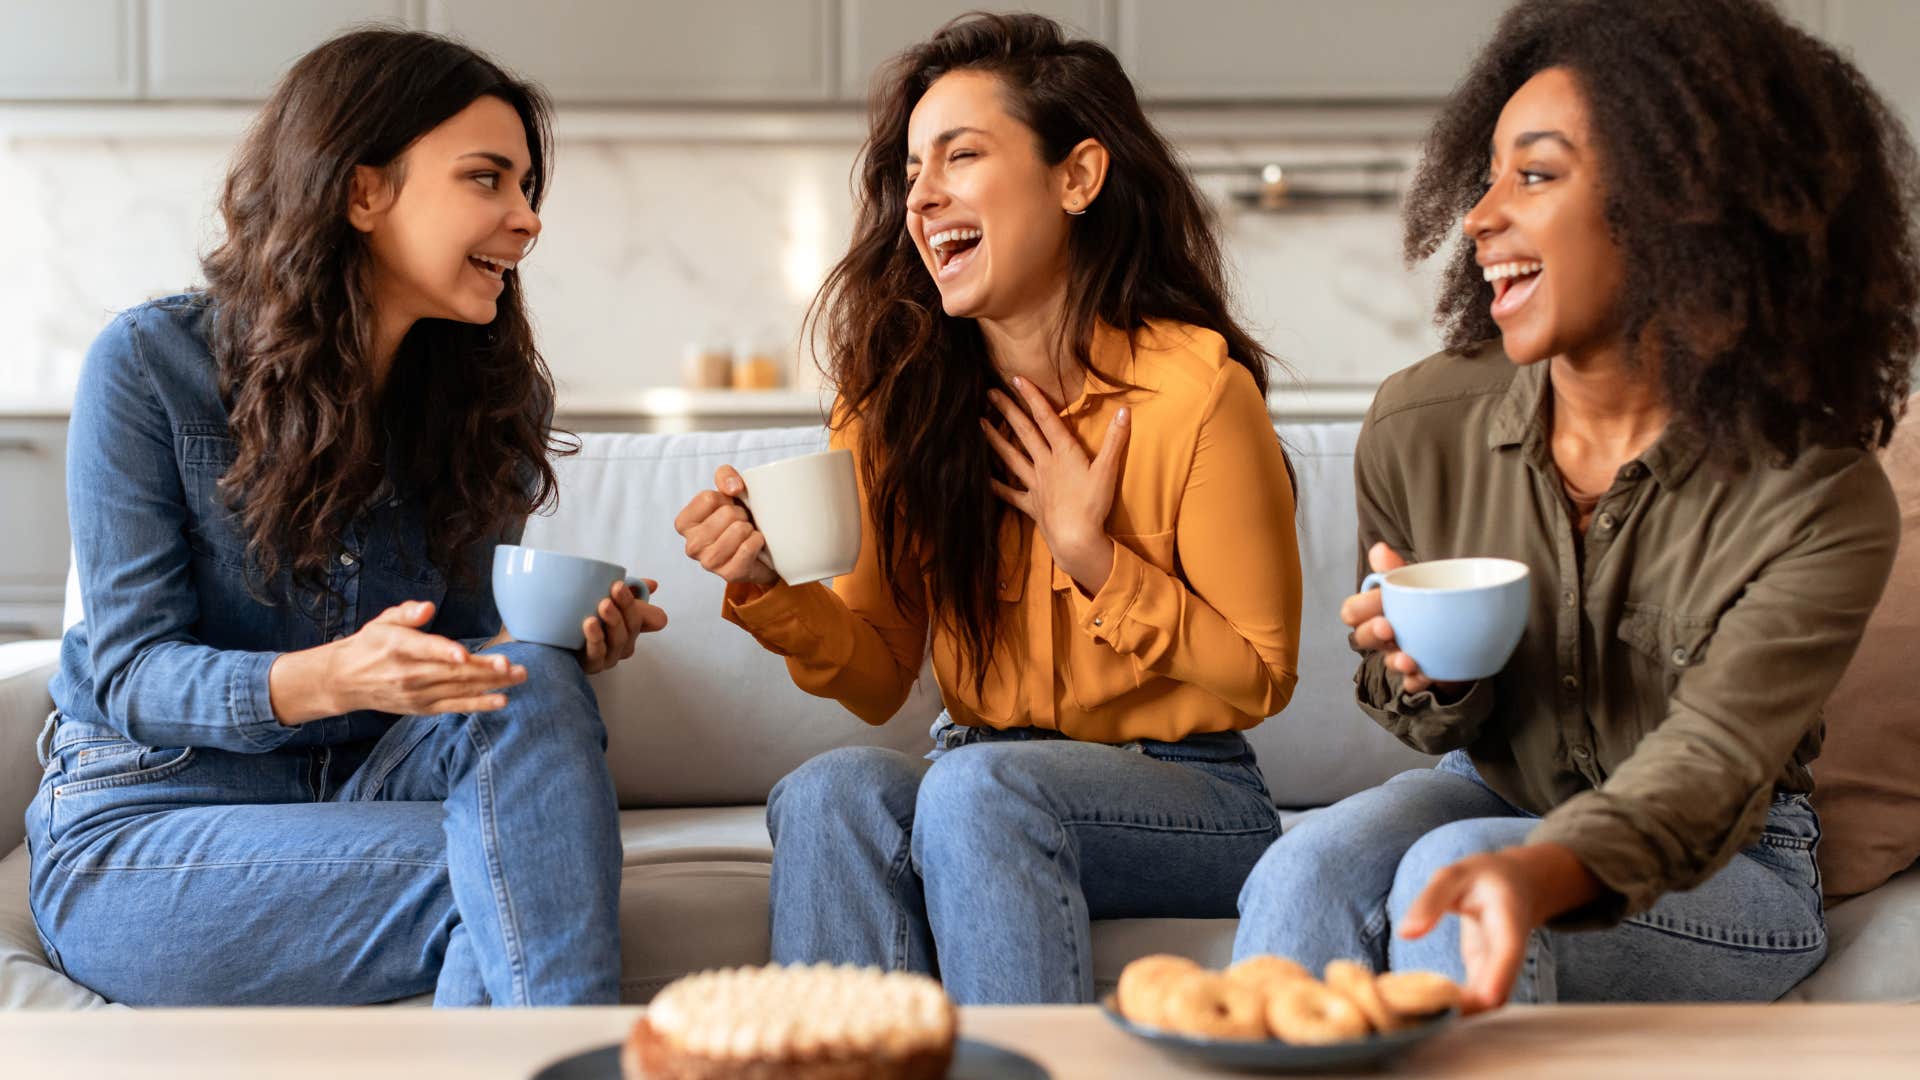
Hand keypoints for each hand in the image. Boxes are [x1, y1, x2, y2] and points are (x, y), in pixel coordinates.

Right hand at [271, 600, 526, 723]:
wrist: (345, 681)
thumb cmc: (369, 645)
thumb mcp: (382, 622)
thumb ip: (406, 613)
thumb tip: (427, 607)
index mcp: (397, 647)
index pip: (424, 650)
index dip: (444, 652)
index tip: (464, 655)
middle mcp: (408, 674)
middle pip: (451, 672)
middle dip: (485, 670)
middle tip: (513, 665)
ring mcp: (416, 694)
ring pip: (458, 690)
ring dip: (491, 685)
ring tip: (519, 677)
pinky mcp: (422, 708)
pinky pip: (454, 707)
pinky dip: (479, 704)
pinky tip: (501, 700)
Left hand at [580, 578, 666, 674]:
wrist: (553, 639)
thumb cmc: (584, 616)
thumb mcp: (605, 598)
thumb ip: (629, 589)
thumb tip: (652, 584)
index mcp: (633, 626)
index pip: (651, 618)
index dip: (641, 602)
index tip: (622, 585)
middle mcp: (625, 643)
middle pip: (633, 627)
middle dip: (626, 606)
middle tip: (616, 588)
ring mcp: (609, 656)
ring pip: (618, 641)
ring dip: (614, 621)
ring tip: (604, 605)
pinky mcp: (591, 665)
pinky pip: (597, 655)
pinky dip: (596, 639)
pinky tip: (590, 624)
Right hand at [674, 465, 779, 586]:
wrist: (762, 549)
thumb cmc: (740, 518)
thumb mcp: (730, 490)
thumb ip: (725, 476)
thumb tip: (733, 488)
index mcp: (684, 523)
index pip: (709, 498)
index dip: (727, 498)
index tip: (728, 508)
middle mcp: (692, 545)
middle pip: (726, 514)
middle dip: (741, 514)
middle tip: (741, 524)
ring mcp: (709, 562)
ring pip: (738, 530)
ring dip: (750, 528)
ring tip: (747, 534)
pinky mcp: (729, 574)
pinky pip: (748, 548)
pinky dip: (757, 541)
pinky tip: (755, 544)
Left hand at [982, 376, 1128, 593]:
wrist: (1075, 538)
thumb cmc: (1093, 504)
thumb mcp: (1109, 469)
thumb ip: (1115, 439)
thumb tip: (1124, 410)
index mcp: (1064, 452)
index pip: (1046, 418)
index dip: (1032, 397)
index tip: (1017, 379)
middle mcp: (1045, 464)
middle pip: (1024, 432)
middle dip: (1008, 411)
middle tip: (990, 393)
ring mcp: (1036, 484)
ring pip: (1012, 457)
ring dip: (996, 439)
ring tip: (980, 424)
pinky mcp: (1032, 504)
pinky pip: (1010, 493)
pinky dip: (996, 485)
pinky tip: (982, 477)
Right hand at [1342, 542, 1462, 696]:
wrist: (1467, 629)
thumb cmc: (1428, 603)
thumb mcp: (1415, 581)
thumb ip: (1395, 568)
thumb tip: (1379, 549)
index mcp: (1376, 611)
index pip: (1352, 612)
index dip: (1359, 609)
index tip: (1378, 600)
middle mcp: (1384, 635)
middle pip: (1363, 638)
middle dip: (1371, 633)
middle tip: (1387, 628)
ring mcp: (1401, 655)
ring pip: (1387, 662)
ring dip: (1395, 661)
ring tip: (1409, 659)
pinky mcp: (1421, 674)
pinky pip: (1413, 683)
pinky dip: (1417, 681)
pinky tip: (1425, 676)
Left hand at [1397, 843, 1602, 1014]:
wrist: (1516, 886)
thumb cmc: (1483, 877)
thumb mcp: (1454, 875)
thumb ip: (1431, 900)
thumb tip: (1405, 934)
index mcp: (1508, 924)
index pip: (1508, 957)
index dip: (1493, 982)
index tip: (1467, 1002)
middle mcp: (1508, 957)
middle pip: (1494, 995)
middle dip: (1460, 1010)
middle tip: (1409, 1010)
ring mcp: (1497, 972)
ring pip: (1482, 1006)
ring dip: (1450, 1013)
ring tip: (1406, 1008)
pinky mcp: (1484, 979)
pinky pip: (1470, 1002)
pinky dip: (1447, 1006)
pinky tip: (1416, 1002)